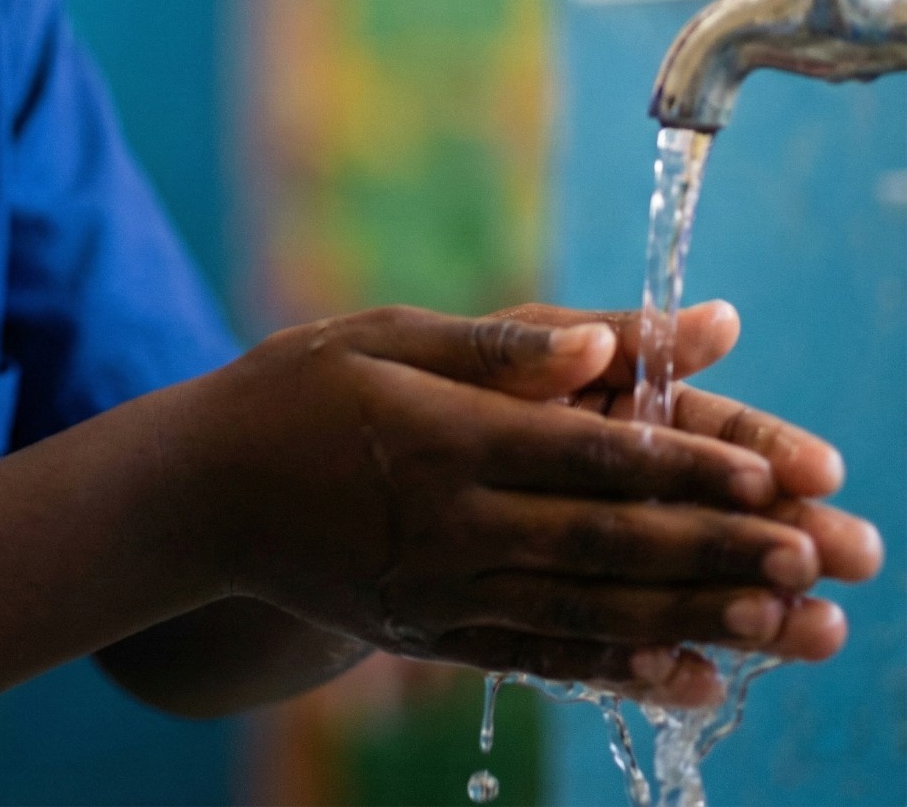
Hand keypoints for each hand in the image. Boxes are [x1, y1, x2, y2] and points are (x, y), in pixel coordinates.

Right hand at [183, 306, 875, 707]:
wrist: (202, 495)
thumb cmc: (296, 392)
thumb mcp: (382, 337)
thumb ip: (496, 349)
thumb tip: (600, 346)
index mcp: (447, 439)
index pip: (590, 458)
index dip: (686, 469)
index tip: (773, 477)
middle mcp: (453, 526)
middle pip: (609, 545)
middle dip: (720, 552)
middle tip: (818, 559)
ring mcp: (443, 592)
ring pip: (591, 613)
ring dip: (699, 620)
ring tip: (791, 628)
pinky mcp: (432, 633)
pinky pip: (539, 659)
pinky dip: (620, 674)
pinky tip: (692, 683)